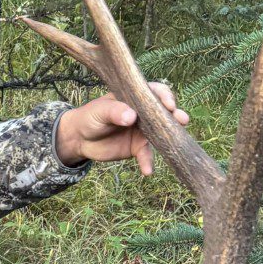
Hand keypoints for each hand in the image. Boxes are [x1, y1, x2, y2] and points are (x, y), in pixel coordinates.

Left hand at [55, 82, 189, 177]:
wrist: (80, 139)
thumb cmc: (90, 117)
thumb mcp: (99, 111)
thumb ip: (114, 111)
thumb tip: (131, 117)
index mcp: (135, 97)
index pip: (155, 92)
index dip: (164, 96)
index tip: (168, 104)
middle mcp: (144, 112)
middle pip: (164, 112)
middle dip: (175, 115)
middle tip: (182, 119)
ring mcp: (143, 130)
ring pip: (161, 133)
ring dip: (170, 138)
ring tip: (176, 143)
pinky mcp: (138, 147)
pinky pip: (146, 154)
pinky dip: (148, 162)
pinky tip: (148, 171)